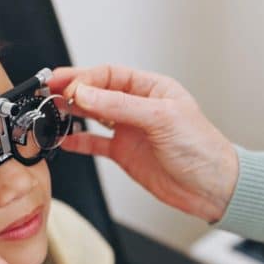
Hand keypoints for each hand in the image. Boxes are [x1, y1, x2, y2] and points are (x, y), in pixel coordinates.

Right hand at [50, 65, 239, 222]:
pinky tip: (63, 139)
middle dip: (73, 91)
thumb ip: (120, 106)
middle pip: (98, 92)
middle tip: (50, 93)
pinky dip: (78, 140)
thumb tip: (86, 93)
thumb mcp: (161, 118)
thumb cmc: (201, 148)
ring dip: (71, 112)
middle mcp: (138, 107)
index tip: (68, 86)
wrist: (212, 188)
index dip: (86, 78)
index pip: (110, 75)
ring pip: (92, 115)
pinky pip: (95, 143)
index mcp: (152, 89)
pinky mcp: (125, 153)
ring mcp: (130, 130)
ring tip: (51, 112)